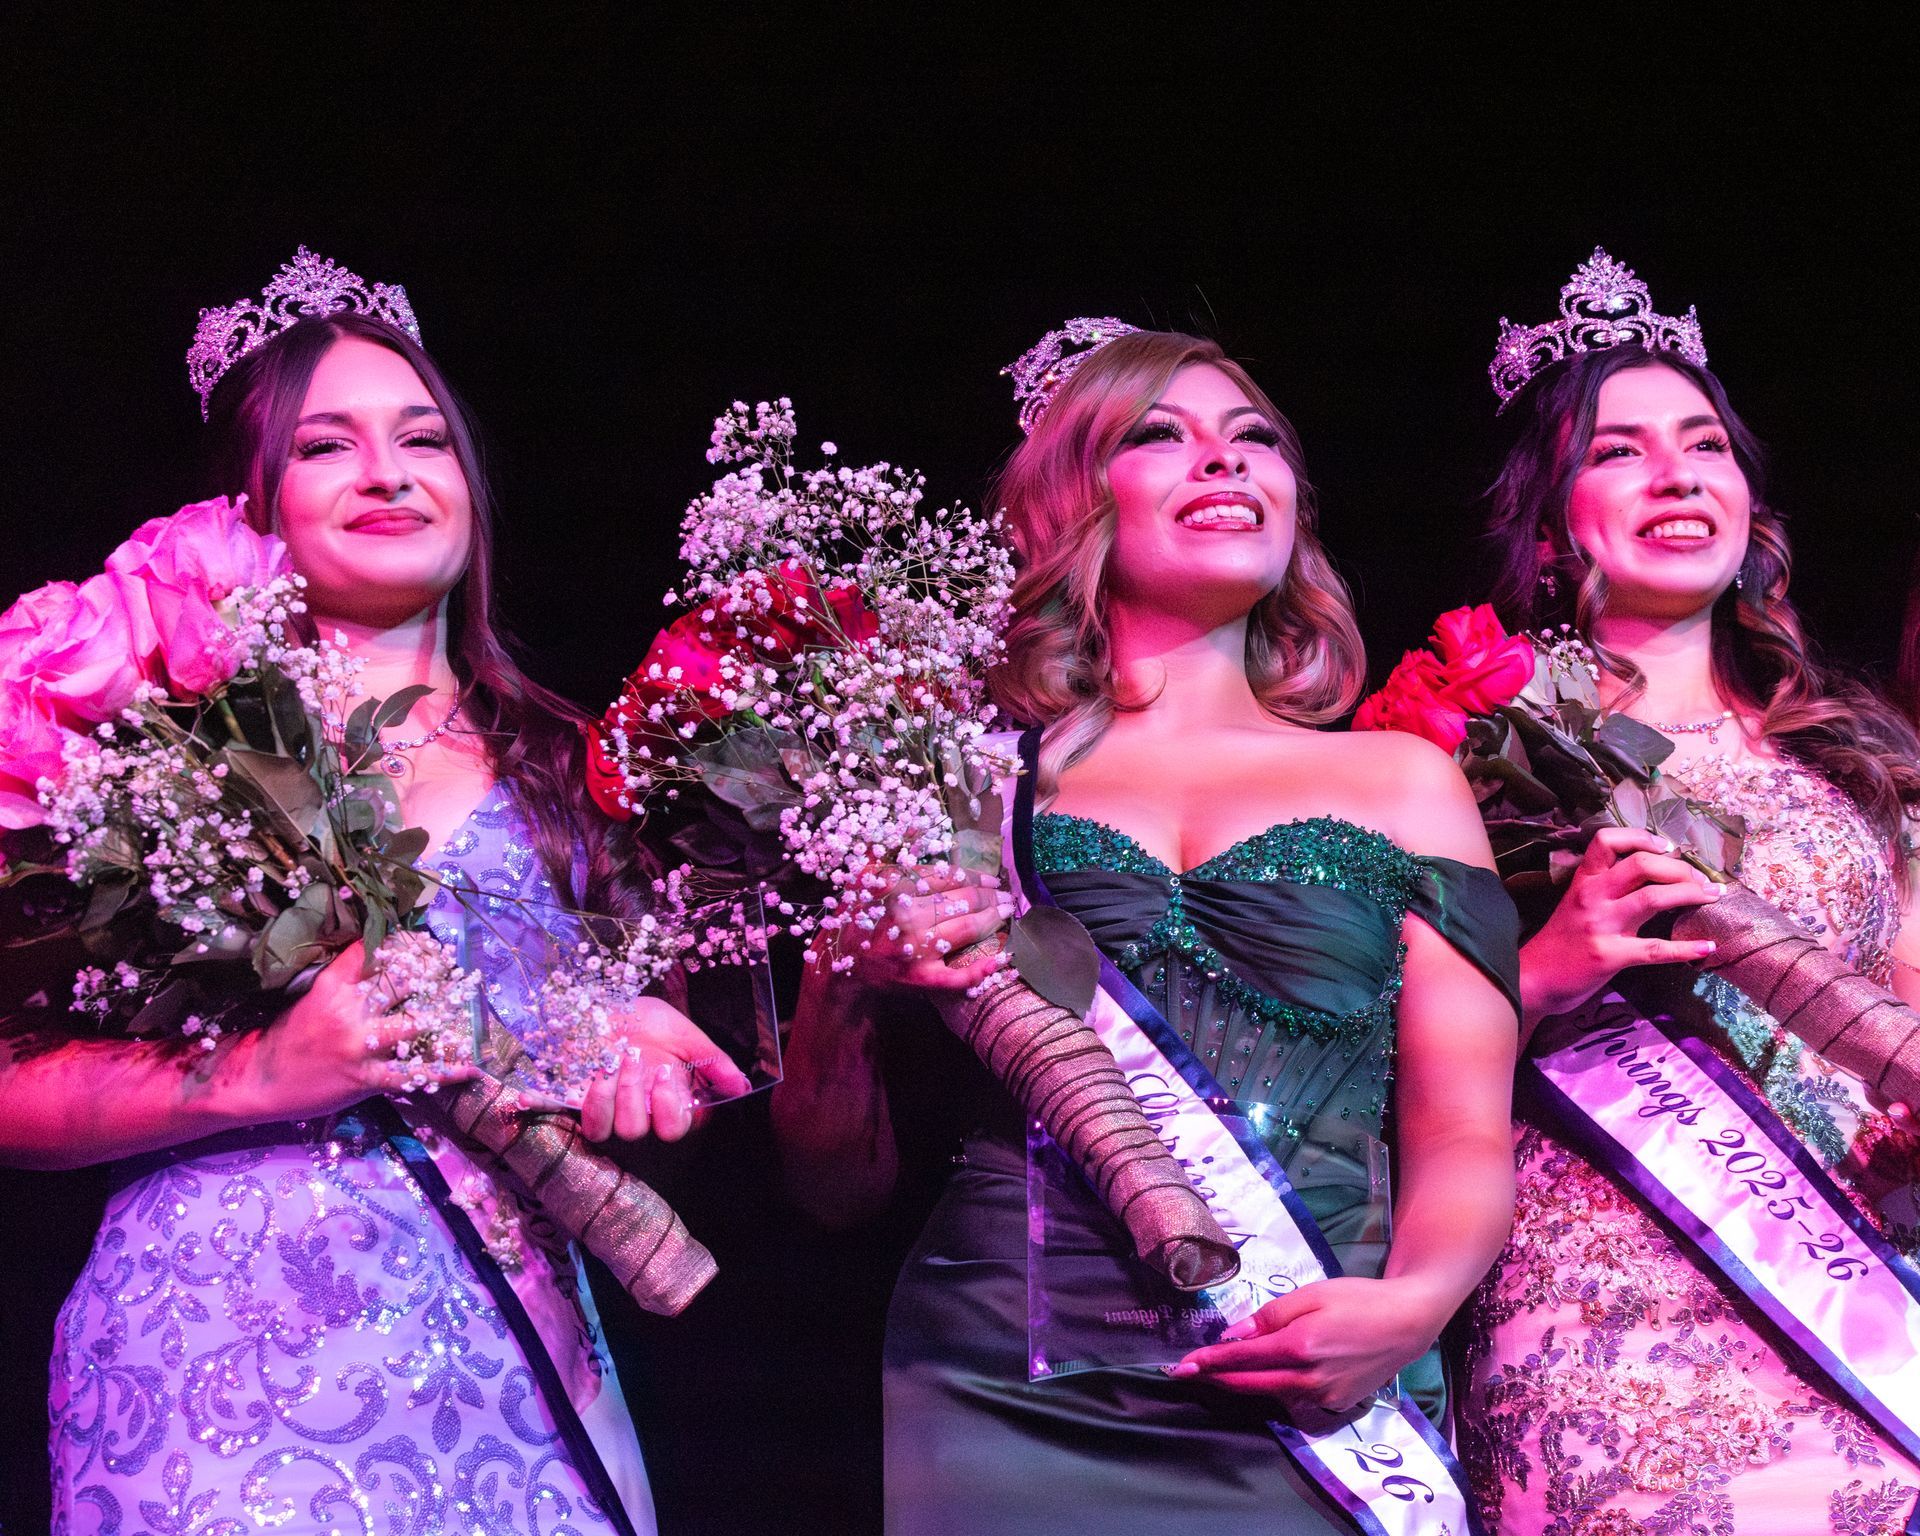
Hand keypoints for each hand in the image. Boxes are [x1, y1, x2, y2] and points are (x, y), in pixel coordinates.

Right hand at [245, 944, 480, 1118]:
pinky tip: (470, 1067)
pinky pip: (412, 1074)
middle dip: (431, 972)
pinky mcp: (365, 1078)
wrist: (256, 1081)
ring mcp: (359, 1045)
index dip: (402, 941)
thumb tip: (383, 962)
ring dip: (444, 1017)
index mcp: (332, 985)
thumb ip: (346, 981)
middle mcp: (349, 1010)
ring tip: (467, 1009)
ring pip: (413, 1023)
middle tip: (452, 968)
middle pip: (402, 981)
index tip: (423, 939)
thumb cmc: (285, 1037)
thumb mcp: (310, 997)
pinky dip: (444, 1072)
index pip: (373, 950)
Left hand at [579, 998, 751, 1143]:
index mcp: (675, 1094)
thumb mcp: (685, 1034)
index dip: (677, 1109)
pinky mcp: (589, 1107)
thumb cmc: (644, 1021)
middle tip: (650, 1066)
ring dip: (626, 1093)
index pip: (684, 1124)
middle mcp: (647, 1108)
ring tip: (622, 1059)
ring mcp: (617, 1111)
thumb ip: (714, 1061)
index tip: (670, 1074)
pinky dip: (598, 1099)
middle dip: (655, 1101)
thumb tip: (743, 1087)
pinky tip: (600, 1072)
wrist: (602, 1006)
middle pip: (658, 1132)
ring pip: (627, 1130)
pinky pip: (594, 1126)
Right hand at [828, 865, 1012, 998]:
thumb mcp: (864, 876)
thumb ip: (889, 848)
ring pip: (967, 928)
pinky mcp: (921, 977)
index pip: (946, 877)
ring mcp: (916, 947)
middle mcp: (907, 914)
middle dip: (989, 896)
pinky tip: (1000, 959)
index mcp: (896, 887)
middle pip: (962, 900)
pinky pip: (958, 974)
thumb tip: (916, 823)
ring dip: (992, 919)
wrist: (841, 963)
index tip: (992, 879)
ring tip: (1005, 913)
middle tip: (1006, 896)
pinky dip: (982, 969)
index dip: (975, 877)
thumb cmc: (856, 917)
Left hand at [1168, 1276, 1447, 1416]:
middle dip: (1215, 1379)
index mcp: (1299, 1347)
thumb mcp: (1311, 1295)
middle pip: (1250, 1385)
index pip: (1241, 1359)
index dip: (1209, 1363)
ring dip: (1243, 1384)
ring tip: (1218, 1372)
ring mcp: (1324, 1396)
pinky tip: (1264, 1376)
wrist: (1407, 1323)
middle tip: (1186, 1374)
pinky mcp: (1336, 1404)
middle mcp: (1309, 1379)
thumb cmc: (1358, 1299)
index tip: (1180, 1366)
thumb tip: (1233, 1335)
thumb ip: (1269, 1316)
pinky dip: (1274, 1388)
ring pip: (1270, 1394)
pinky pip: (1294, 1398)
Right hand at [1522, 827, 1721, 1021]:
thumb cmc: (1560, 941)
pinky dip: (1686, 948)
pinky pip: (1656, 949)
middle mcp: (1592, 896)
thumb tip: (1652, 876)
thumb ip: (1605, 889)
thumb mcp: (1576, 904)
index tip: (1668, 847)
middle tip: (1703, 879)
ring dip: (1690, 894)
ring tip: (1713, 897)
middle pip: (1641, 865)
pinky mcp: (1610, 956)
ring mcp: (1600, 925)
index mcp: (1583, 881)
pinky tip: (1707, 947)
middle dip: (1680, 868)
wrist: (1532, 979)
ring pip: (1652, 898)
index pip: (1607, 840)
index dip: (1642, 837)